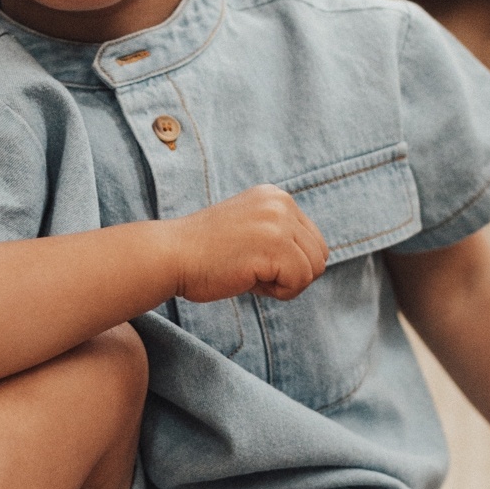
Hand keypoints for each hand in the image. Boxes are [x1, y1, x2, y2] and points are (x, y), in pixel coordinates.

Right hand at [168, 185, 327, 304]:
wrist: (170, 255)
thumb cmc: (204, 254)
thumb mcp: (249, 230)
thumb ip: (279, 236)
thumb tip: (315, 264)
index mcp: (276, 196)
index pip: (312, 240)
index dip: (288, 263)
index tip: (254, 261)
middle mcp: (281, 202)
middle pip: (319, 255)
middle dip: (291, 274)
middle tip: (253, 273)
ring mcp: (278, 221)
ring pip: (313, 269)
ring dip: (285, 284)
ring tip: (250, 276)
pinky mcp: (274, 244)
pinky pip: (299, 281)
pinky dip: (278, 292)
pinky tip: (248, 281)